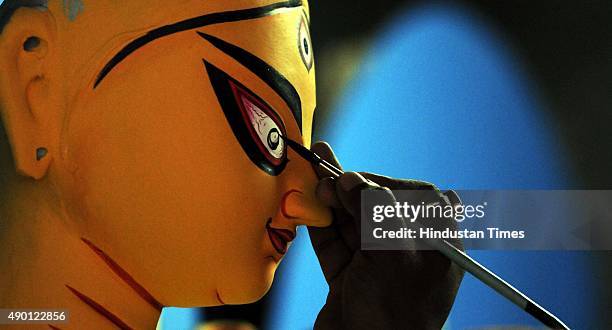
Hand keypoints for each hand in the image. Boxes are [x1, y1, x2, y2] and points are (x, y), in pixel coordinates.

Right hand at [308, 142, 463, 329]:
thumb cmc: (393, 310)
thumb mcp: (391, 251)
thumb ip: (373, 208)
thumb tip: (350, 179)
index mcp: (436, 245)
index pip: (416, 197)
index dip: (386, 182)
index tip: (358, 178)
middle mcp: (409, 253)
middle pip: (378, 208)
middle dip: (349, 187)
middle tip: (325, 166)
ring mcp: (379, 267)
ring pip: (353, 223)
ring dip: (331, 200)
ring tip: (312, 172)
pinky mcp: (352, 279)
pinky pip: (336, 244)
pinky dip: (321, 225)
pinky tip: (308, 203)